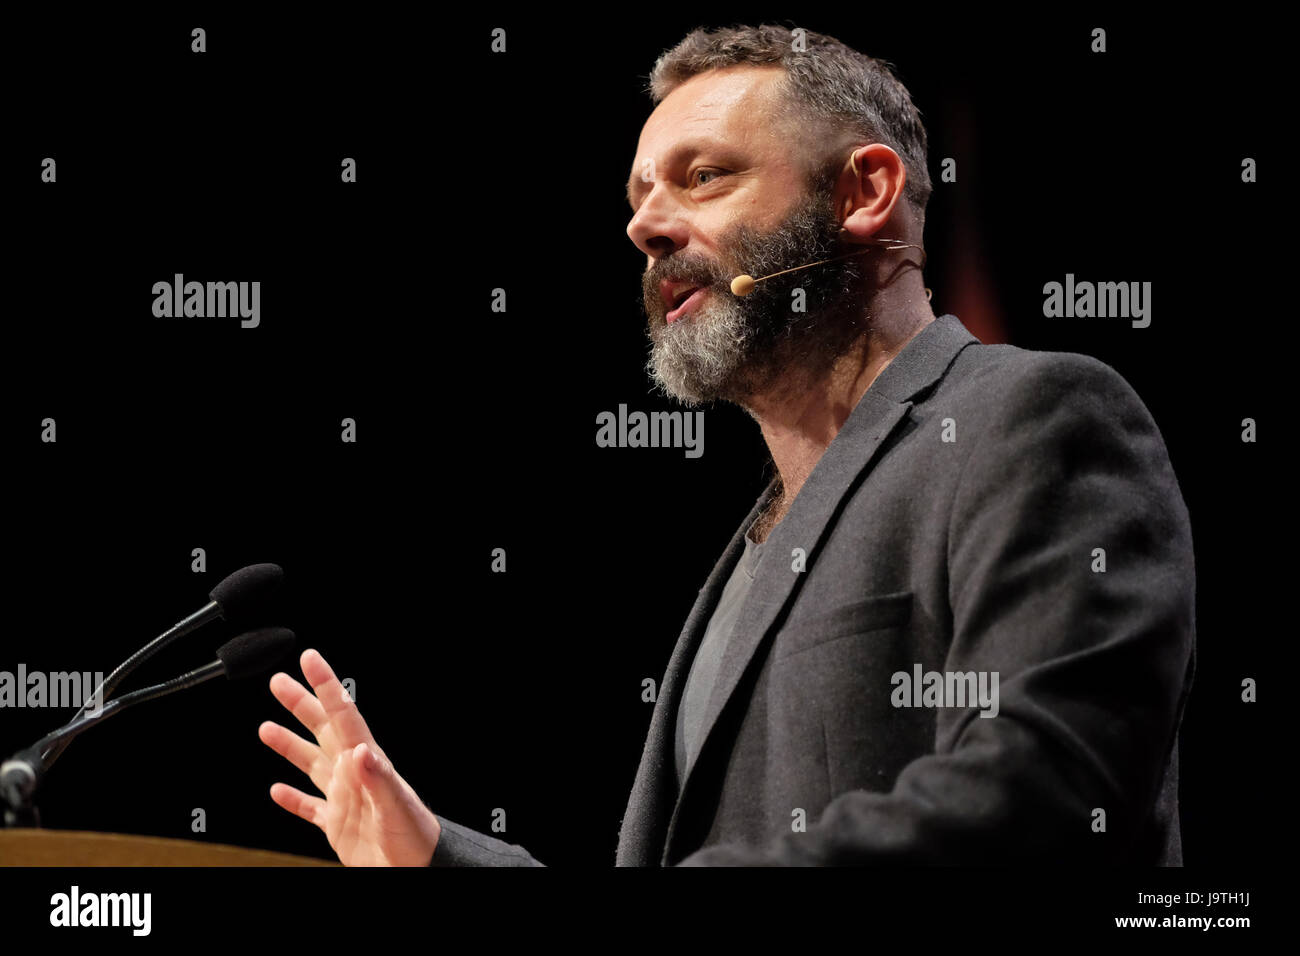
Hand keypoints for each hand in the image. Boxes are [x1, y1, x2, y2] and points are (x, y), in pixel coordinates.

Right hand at [259, 648, 441, 865]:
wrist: (418, 869)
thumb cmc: (417, 837)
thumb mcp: (398, 804)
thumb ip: (379, 777)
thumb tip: (359, 749)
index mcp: (365, 763)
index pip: (342, 715)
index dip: (325, 685)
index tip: (309, 659)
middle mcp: (352, 774)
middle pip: (322, 730)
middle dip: (301, 704)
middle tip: (278, 681)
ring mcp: (344, 798)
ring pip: (311, 763)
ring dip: (289, 745)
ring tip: (266, 728)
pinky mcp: (338, 825)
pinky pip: (310, 807)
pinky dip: (292, 799)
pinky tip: (276, 790)